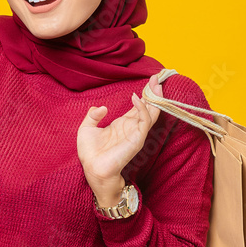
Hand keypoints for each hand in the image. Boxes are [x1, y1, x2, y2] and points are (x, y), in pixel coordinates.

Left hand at [77, 72, 163, 193]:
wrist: (92, 168)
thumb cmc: (90, 153)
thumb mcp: (87, 128)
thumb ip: (93, 115)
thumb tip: (103, 108)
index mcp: (123, 124)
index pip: (139, 106)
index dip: (145, 93)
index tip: (151, 80)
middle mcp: (132, 127)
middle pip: (149, 107)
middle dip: (154, 93)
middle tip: (158, 78)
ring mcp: (136, 133)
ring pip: (152, 113)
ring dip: (154, 98)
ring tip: (155, 84)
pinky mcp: (137, 138)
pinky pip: (144, 121)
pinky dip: (143, 109)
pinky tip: (137, 99)